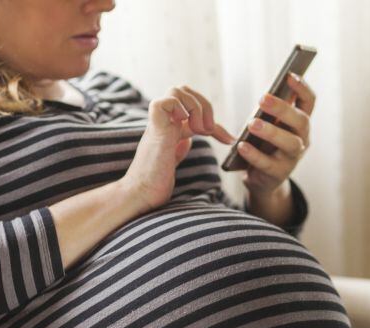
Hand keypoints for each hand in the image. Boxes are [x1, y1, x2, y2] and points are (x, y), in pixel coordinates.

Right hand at [123, 85, 234, 213]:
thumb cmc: (154, 183)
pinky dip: (180, 108)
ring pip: (176, 90)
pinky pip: (164, 101)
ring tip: (200, 130)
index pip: (195, 112)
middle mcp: (164, 122)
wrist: (140, 195)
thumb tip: (188, 140)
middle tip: (209, 130)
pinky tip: (186, 126)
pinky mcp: (155, 129)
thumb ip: (178, 148)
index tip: (229, 140)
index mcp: (169, 128)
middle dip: (204, 105)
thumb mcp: (172, 162)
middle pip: (184, 91)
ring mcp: (158, 124)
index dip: (216, 124)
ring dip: (196, 106)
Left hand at [238, 72, 315, 197]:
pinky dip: (254, 154)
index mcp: (301, 122)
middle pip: (300, 121)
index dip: (302, 88)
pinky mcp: (279, 174)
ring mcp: (293, 158)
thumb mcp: (270, 125)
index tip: (289, 75)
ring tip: (252, 124)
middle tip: (262, 98)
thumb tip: (265, 93)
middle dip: (283, 108)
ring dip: (271, 132)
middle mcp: (302, 138)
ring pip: (290, 143)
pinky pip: (268, 164)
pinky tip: (241, 146)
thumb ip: (270, 111)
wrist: (262, 179)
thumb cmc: (265, 144)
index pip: (309, 101)